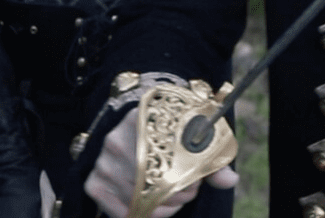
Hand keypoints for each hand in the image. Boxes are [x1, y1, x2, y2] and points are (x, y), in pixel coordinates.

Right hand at [84, 109, 239, 217]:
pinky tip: (155, 208)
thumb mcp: (191, 134)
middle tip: (189, 193)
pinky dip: (141, 215)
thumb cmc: (170, 132)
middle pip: (151, 180)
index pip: (166, 153)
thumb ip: (211, 158)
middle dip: (178, 194)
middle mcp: (115, 137)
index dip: (187, 175)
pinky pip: (119, 211)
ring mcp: (102, 161)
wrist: (136, 124)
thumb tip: (231, 180)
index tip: (197, 181)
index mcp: (142, 117)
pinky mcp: (93, 182)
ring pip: (137, 199)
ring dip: (163, 207)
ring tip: (176, 200)